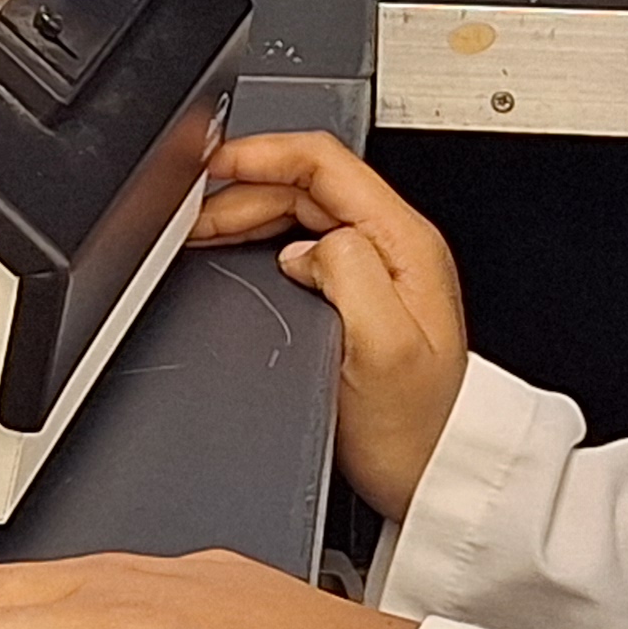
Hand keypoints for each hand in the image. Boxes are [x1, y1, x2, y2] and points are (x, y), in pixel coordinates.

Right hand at [192, 131, 468, 519]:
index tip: (216, 164)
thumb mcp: (384, 346)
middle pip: (308, 184)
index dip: (265, 153)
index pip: (328, 162)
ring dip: (247, 214)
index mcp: (404, 242)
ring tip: (202, 233)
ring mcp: (379, 269)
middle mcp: (395, 247)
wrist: (435, 475)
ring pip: (301, 212)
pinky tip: (236, 256)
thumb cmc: (417, 427)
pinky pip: (304, 244)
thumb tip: (303, 246)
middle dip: (244, 188)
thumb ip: (348, 273)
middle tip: (192, 217)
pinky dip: (260, 240)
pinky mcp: (361, 295)